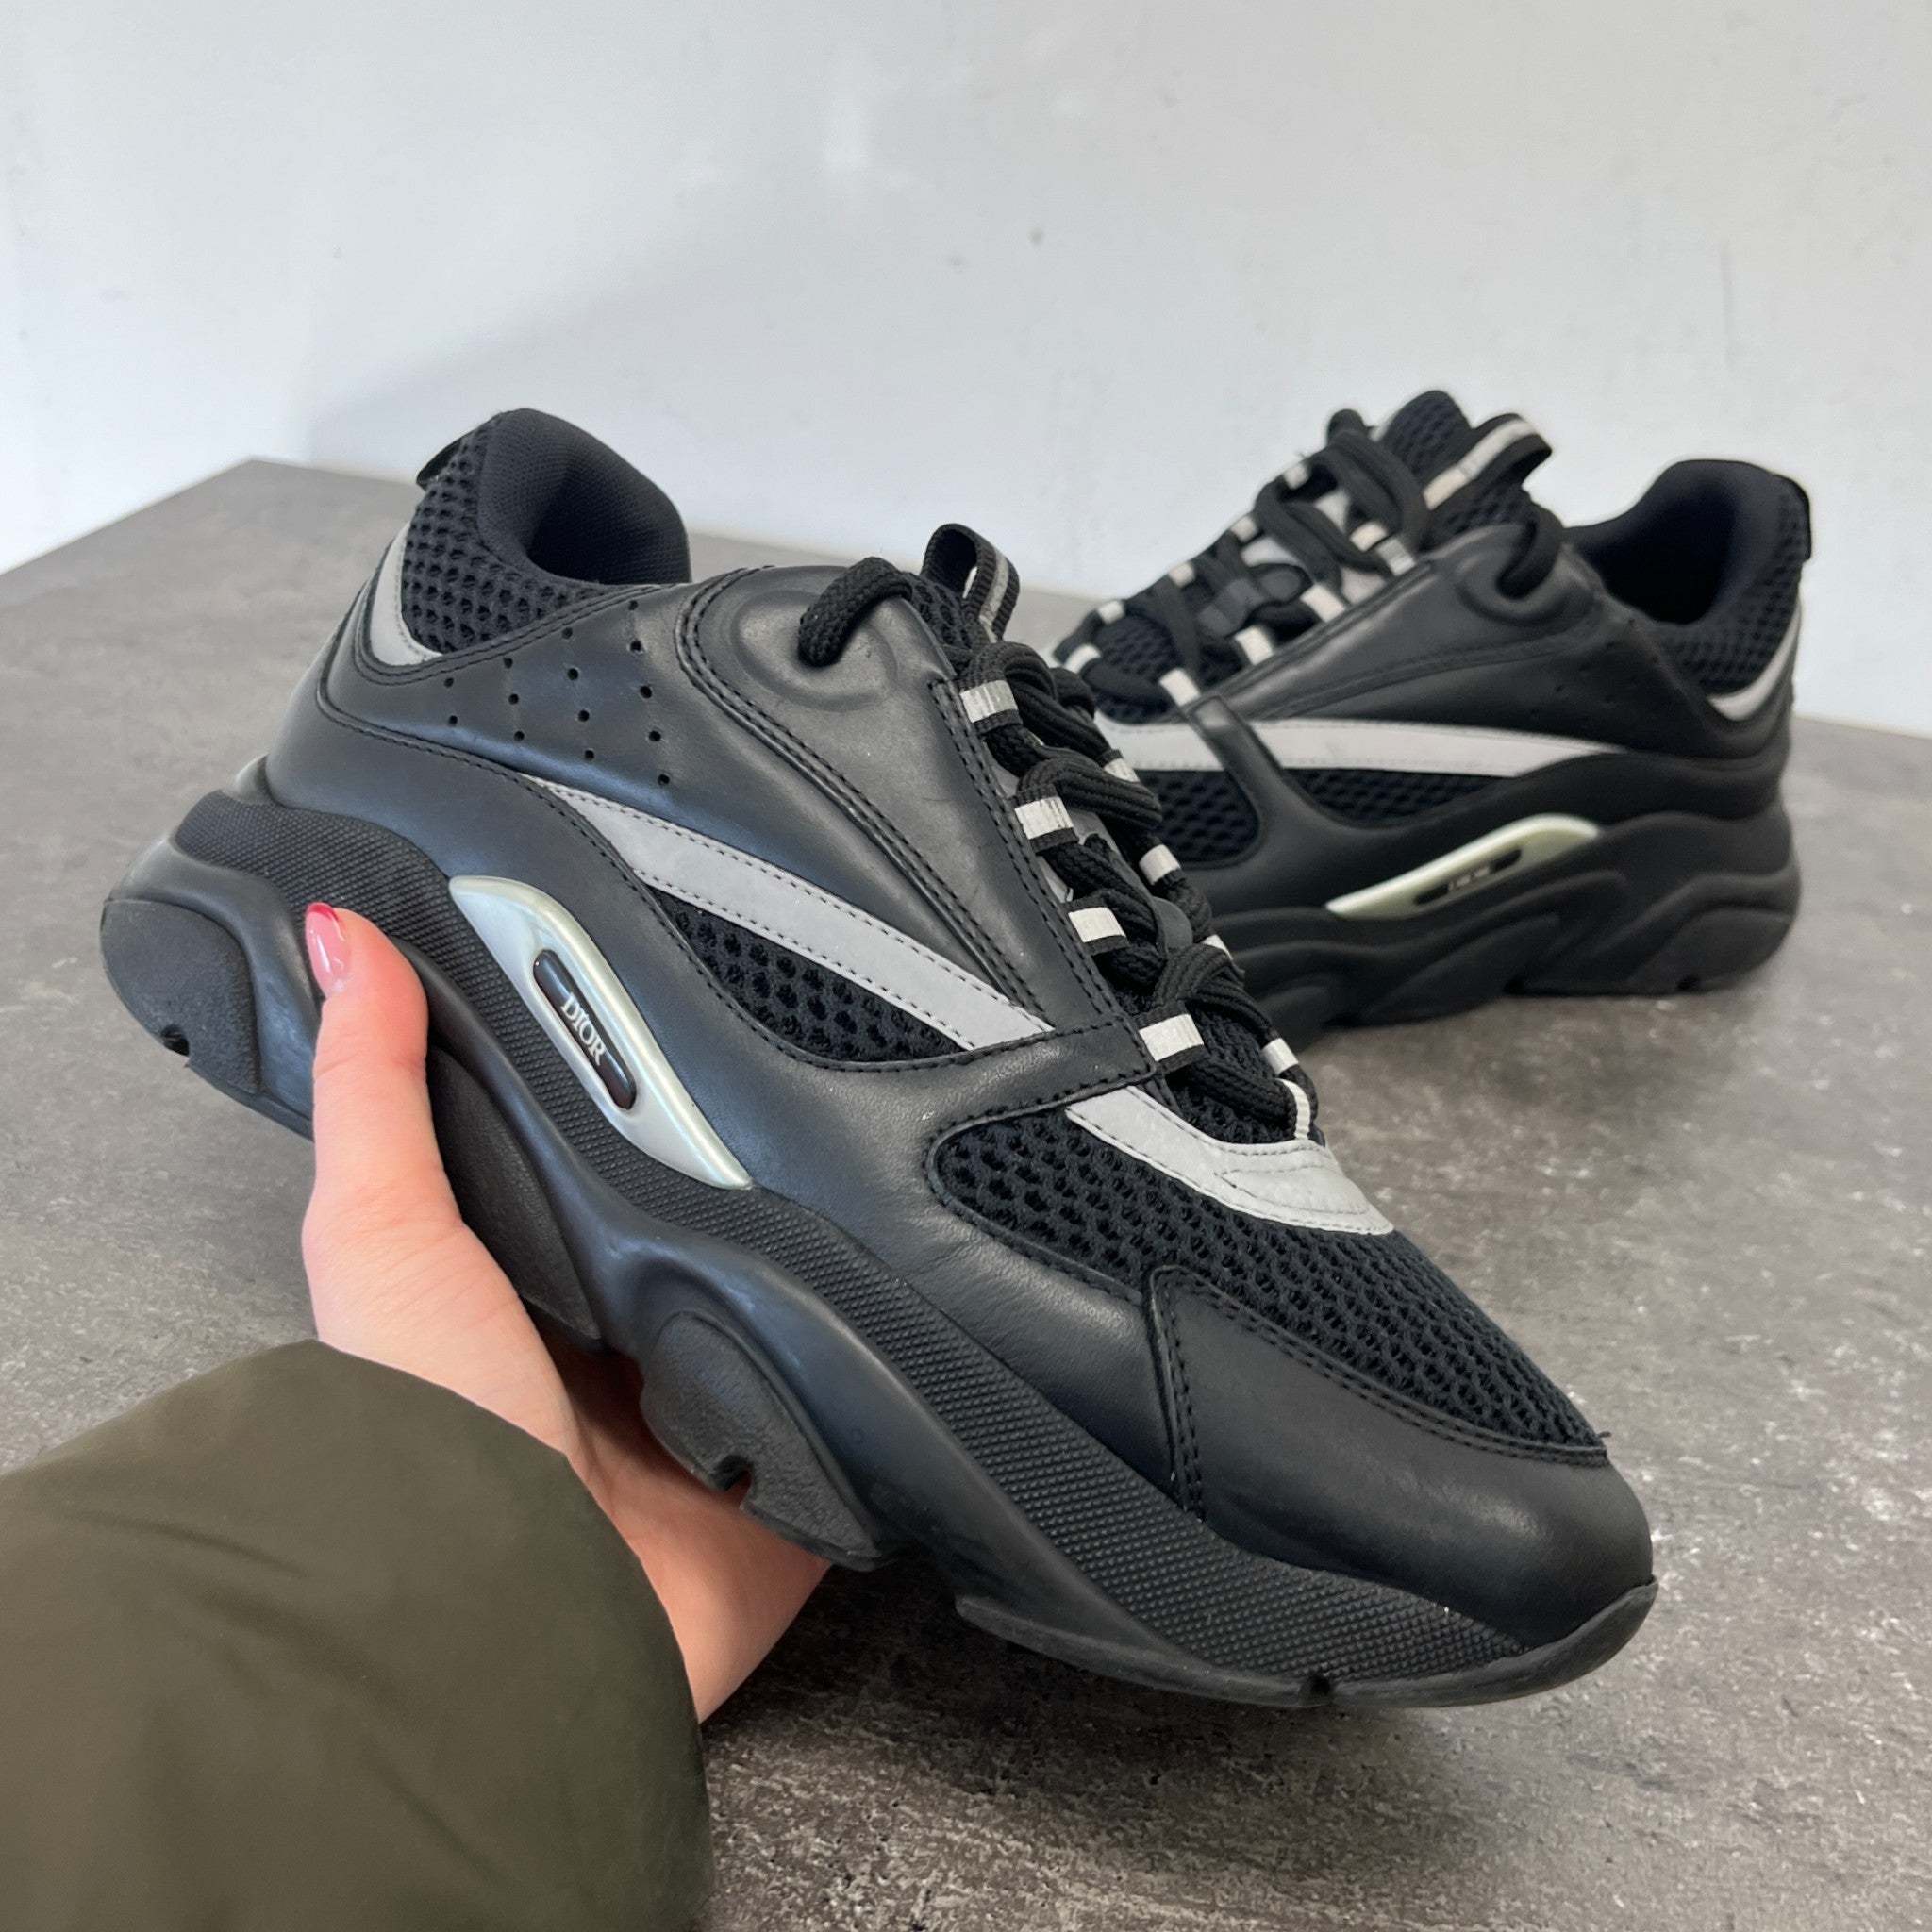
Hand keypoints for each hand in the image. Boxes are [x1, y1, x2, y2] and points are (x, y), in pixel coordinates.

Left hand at [299, 902, 824, 1718]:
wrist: (523, 1610)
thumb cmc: (429, 1429)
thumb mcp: (383, 1233)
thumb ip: (374, 1087)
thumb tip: (337, 928)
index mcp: (542, 1271)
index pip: (613, 1138)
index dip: (647, 1071)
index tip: (698, 982)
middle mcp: (635, 1328)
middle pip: (721, 1204)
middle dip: (765, 1146)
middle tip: (834, 1049)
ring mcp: (722, 1395)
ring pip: (808, 1282)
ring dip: (835, 1239)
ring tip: (900, 1137)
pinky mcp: (801, 1460)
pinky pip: (870, 1380)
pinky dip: (893, 1340)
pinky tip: (931, 1268)